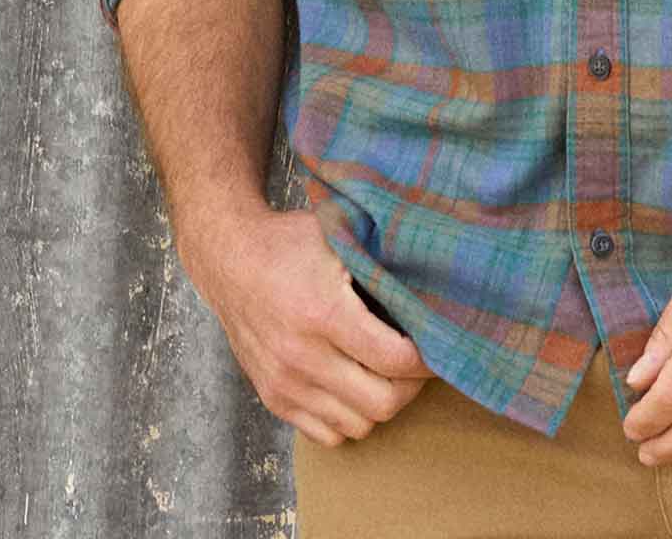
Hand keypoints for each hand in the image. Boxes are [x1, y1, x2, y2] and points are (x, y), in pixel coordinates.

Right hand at [181, 203, 434, 446]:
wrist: (230, 260)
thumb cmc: (290, 243)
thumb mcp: (339, 236)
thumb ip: (381, 262)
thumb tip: (434, 282)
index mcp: (324, 314)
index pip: (395, 359)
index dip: (428, 358)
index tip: (441, 343)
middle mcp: (302, 357)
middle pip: (382, 403)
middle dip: (412, 386)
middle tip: (419, 362)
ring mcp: (285, 383)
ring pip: (357, 425)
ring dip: (381, 403)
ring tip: (389, 373)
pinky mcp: (273, 398)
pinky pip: (327, 434)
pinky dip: (349, 418)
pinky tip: (357, 385)